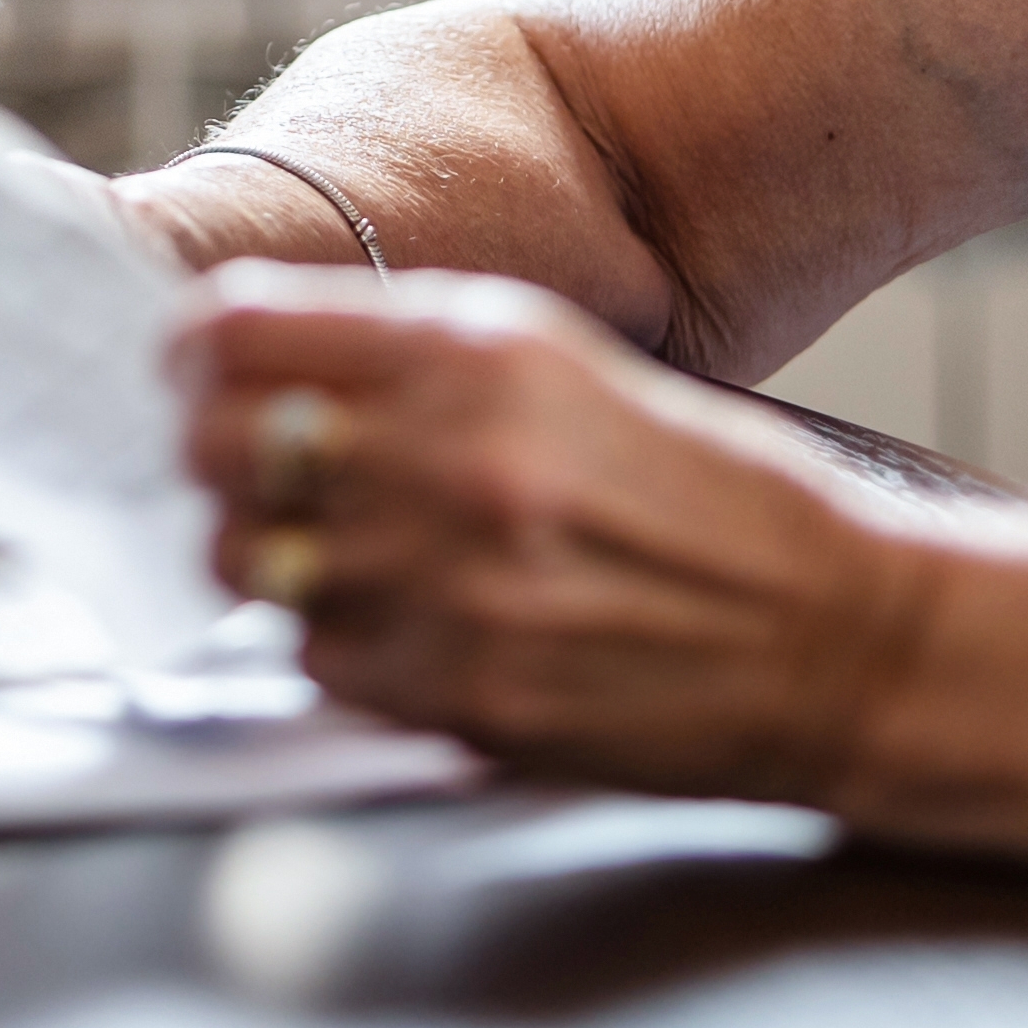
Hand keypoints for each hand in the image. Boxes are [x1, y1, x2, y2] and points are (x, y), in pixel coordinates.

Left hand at [180, 264, 949, 806]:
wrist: (832, 635)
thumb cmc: (697, 489)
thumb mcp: (560, 362)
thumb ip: (407, 348)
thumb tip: (246, 347)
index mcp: (474, 354)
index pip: (234, 332)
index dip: (194, 353)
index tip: (197, 370)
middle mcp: (449, 461)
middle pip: (218, 449)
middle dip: (216, 457)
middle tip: (252, 470)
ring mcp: (450, 588)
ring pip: (250, 564)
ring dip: (272, 557)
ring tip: (335, 551)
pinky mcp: (461, 696)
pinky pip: (316, 661)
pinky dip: (335, 644)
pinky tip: (403, 622)